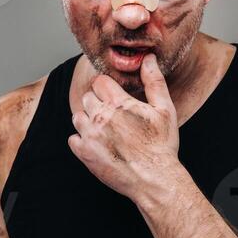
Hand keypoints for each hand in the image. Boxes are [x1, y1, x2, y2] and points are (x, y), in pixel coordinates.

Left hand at [68, 52, 180, 200]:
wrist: (154, 179)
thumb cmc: (162, 145)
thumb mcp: (165, 109)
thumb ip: (154, 81)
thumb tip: (148, 58)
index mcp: (119, 103)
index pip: (100, 82)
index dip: (107, 88)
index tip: (115, 98)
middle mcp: (101, 117)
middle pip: (87, 98)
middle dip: (97, 103)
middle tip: (113, 116)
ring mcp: (90, 136)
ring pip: (77, 117)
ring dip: (88, 120)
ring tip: (105, 131)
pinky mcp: (84, 153)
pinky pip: (73, 139)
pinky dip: (82, 140)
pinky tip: (98, 145)